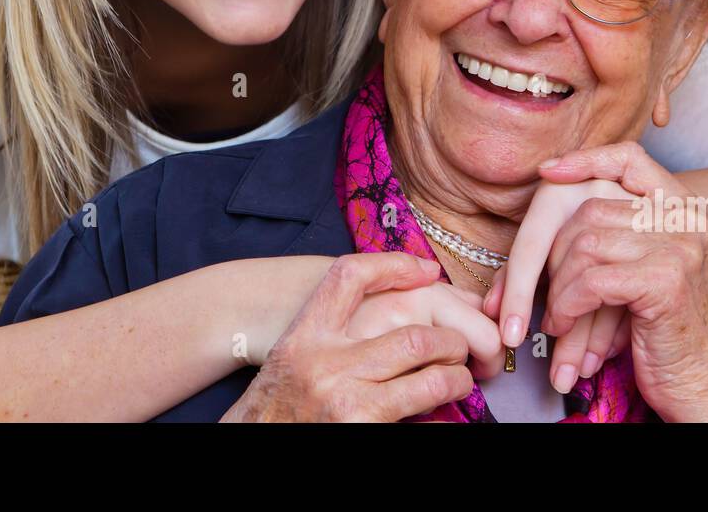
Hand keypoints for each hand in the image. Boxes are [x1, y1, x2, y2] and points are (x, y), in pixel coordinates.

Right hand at [220, 252, 496, 421]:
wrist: (247, 443)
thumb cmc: (274, 405)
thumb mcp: (294, 356)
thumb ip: (335, 333)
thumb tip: (402, 314)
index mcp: (304, 335)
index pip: (350, 277)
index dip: (394, 264)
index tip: (427, 271)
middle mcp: (325, 364)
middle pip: (413, 335)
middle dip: (450, 342)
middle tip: (460, 349)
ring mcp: (346, 403)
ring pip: (430, 379)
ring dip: (455, 379)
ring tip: (459, 380)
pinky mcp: (363, 434)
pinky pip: (423, 423)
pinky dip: (444, 420)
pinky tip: (445, 418)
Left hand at [534, 145, 707, 420]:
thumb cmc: (668, 332)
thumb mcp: (648, 268)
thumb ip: (618, 232)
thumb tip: (549, 191)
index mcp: (686, 210)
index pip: (630, 158)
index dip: (586, 160)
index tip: (548, 172)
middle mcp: (689, 220)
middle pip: (590, 208)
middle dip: (555, 254)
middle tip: (545, 294)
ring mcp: (681, 247)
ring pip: (585, 243)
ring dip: (558, 287)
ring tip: (556, 319)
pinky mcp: (666, 281)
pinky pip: (591, 279)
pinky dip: (567, 305)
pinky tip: (565, 327)